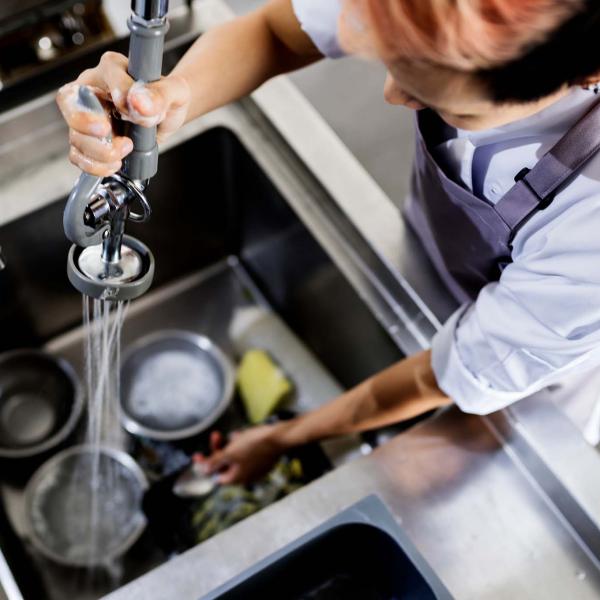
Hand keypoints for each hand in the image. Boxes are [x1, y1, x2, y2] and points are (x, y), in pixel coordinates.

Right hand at [56, 51, 190, 176]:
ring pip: (75, 135)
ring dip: (101, 150)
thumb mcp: (174, 92)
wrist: (167, 118)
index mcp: (112, 68)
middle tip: (107, 131)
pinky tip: (115, 164)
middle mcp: (93, 90)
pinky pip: (78, 155)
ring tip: (127, 149)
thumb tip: (140, 103)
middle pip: (69, 102)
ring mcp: (87, 117)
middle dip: (86, 122)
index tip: (135, 110)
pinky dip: (95, 165)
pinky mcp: (89, 140)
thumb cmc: (168, 99)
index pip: (105, 75)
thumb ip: (160, 95)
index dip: (119, 94)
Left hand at [197, 427, 287, 484]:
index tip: (198, 455)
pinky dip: (243, 444)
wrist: (280, 437)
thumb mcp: (230, 452)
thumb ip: (215, 463)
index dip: (206, 464)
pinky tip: (244, 435)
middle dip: (220, 450)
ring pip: (237, 457)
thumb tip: (203, 471)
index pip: (215, 475)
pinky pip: (247, 453)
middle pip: (226, 464)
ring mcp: (256, 469)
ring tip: (235, 434)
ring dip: (232, 445)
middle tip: (216, 436)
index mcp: (236, 478)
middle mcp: (246, 476)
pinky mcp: (263, 460)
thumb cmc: (255, 445)